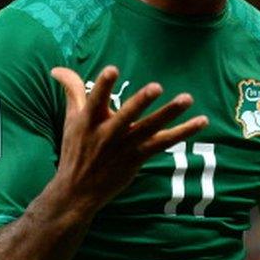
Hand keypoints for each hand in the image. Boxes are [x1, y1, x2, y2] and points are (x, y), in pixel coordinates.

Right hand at [49, 66, 208, 212]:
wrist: (78, 191)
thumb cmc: (76, 149)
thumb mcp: (72, 119)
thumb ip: (72, 90)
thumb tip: (57, 69)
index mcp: (89, 121)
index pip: (94, 100)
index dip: (103, 85)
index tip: (112, 69)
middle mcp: (107, 134)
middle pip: (126, 116)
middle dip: (140, 102)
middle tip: (156, 87)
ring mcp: (125, 147)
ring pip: (150, 128)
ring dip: (169, 113)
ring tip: (186, 98)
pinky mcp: (138, 157)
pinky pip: (164, 143)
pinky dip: (184, 132)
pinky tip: (202, 121)